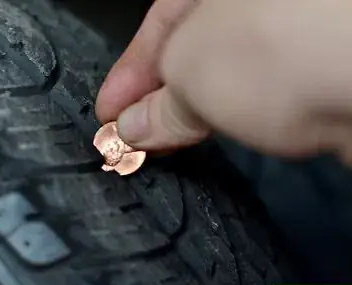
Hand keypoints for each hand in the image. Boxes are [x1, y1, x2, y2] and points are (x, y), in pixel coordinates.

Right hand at [96, 0, 351, 162]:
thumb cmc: (272, 49)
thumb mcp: (190, 71)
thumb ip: (159, 102)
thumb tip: (133, 128)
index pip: (157, 29)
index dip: (126, 77)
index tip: (106, 116)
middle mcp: (250, 11)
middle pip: (186, 56)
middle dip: (152, 100)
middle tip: (127, 136)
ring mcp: (281, 43)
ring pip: (217, 82)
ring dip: (183, 117)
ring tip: (159, 145)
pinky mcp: (306, 81)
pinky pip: (246, 102)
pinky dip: (218, 124)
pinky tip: (202, 142)